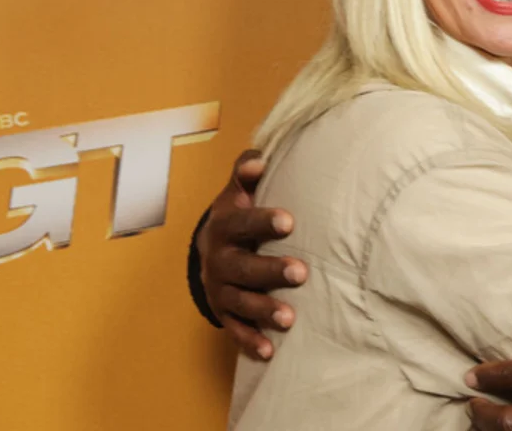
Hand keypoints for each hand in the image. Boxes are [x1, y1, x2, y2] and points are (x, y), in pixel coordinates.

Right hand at [196, 149, 308, 358]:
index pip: (241, 222)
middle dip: (270, 270)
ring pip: (239, 301)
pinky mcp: (224, 311)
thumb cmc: (238, 215)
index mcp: (224, 225)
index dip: (262, 221)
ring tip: (289, 318)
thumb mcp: (238, 191)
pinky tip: (270, 351)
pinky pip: (235, 328)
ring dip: (263, 310)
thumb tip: (259, 160)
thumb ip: (246, 171)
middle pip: (241, 267)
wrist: (209, 248)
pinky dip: (250, 340)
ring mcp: (219, 288)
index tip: (289, 221)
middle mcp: (218, 258)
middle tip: (301, 272)